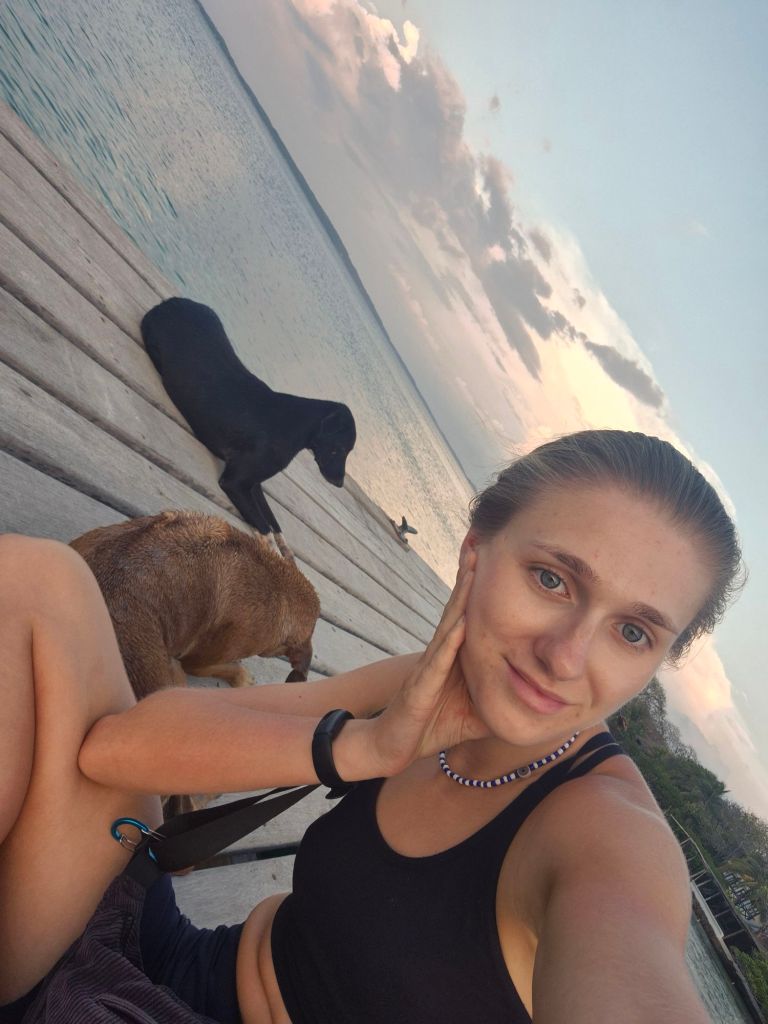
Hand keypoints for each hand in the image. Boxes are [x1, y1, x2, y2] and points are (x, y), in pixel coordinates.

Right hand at [368, 548, 489, 775]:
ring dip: (460, 597)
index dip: (479, 588)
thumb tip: (540, 698)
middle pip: (457, 608)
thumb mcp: (477, 713)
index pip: (469, 615)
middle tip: (478, 541)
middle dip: (468, 575)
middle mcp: (440, 654)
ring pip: (448, 625)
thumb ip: (501, 699)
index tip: (493, 556)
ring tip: (471, 567)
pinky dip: (450, 641)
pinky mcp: (420, 687)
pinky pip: (437, 661)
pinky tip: (461, 623)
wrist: (392, 748)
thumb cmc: (432, 727)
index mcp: (454, 657)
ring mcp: (429, 667)